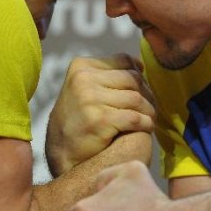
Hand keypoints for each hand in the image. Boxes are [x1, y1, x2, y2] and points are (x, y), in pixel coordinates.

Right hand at [46, 54, 154, 176]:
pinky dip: (145, 123)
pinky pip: (135, 118)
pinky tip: (146, 128)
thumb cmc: (78, 118)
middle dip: (147, 94)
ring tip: (149, 118)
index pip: (124, 60)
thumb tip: (140, 65)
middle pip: (133, 79)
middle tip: (149, 107)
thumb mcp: (84, 87)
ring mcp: (91, 99)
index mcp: (81, 66)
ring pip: (136, 98)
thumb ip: (108, 75)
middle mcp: (84, 79)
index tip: (142, 89)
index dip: (139, 74)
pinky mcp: (100, 120)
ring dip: (148, 110)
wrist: (62, 151)